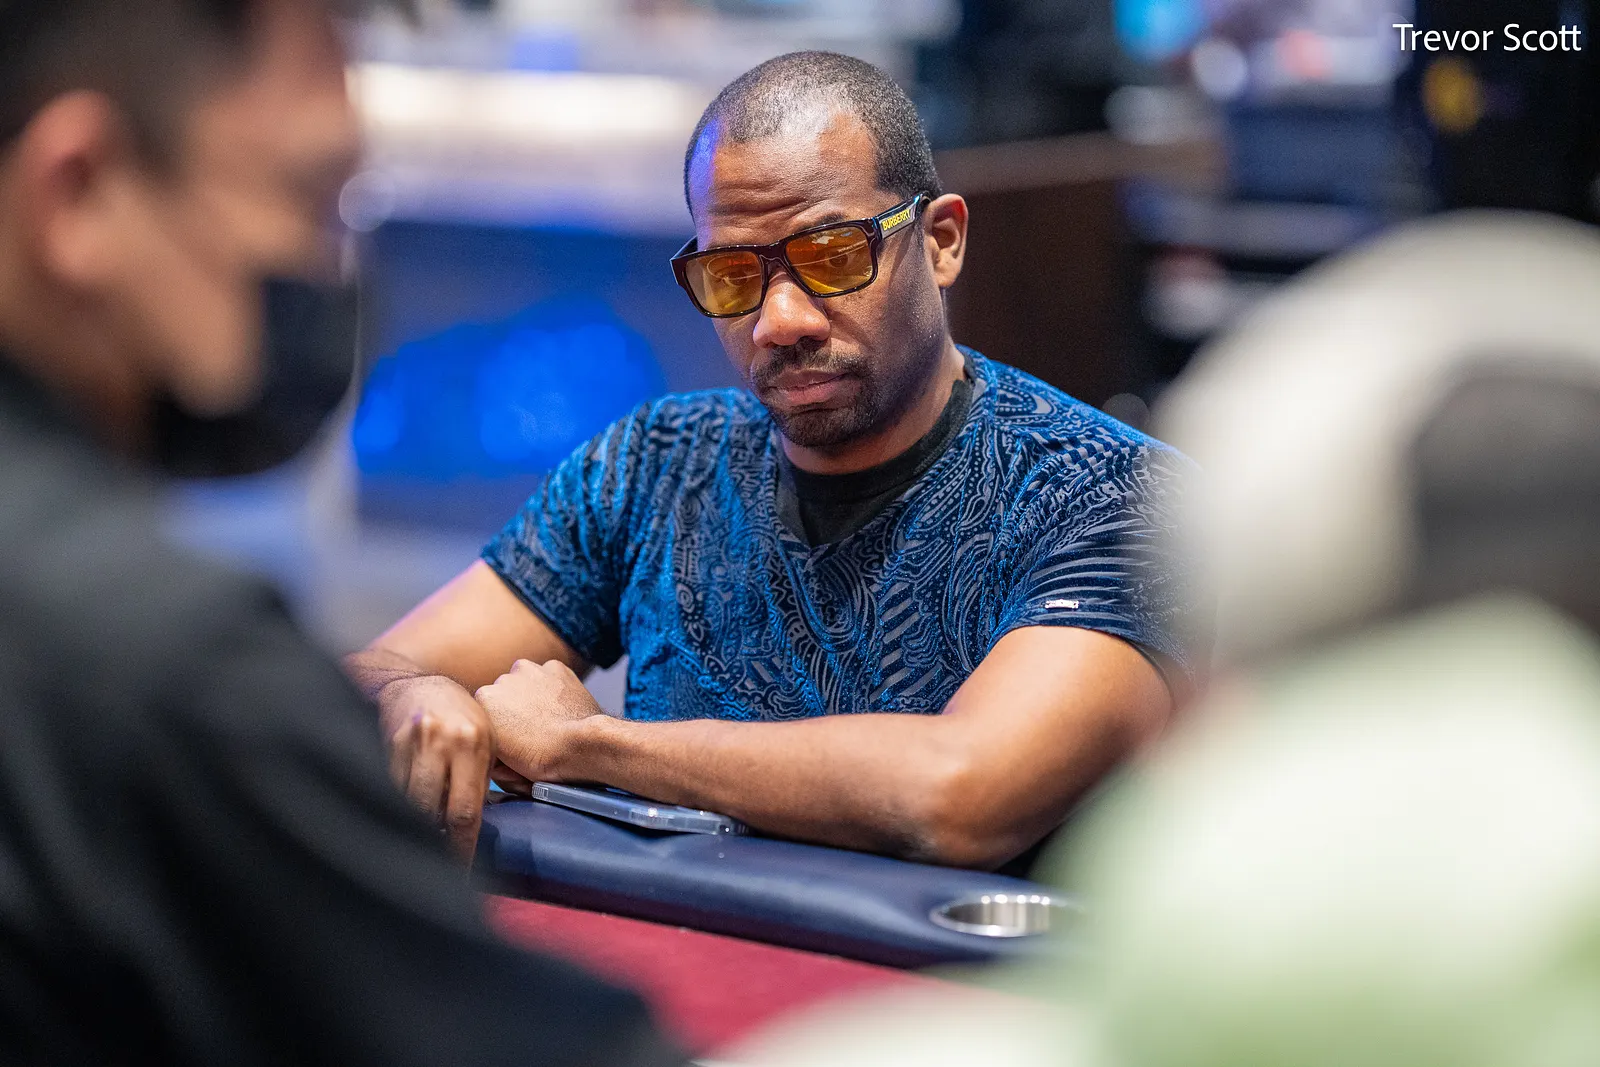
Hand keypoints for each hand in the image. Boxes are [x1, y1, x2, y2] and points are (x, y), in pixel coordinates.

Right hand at [378, 674, 493, 860]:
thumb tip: (473, 831)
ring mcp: (409, 742)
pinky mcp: (385, 744)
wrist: (414, 684)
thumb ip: (481, 781)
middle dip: (434, 843)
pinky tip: (400, 819)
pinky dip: (395, 808)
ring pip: (407, 803)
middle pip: (431, 811)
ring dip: (413, 827)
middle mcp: (441, 741)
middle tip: (438, 866)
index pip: (465, 811)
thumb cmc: (460, 716)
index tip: (460, 874)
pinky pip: (389, 788)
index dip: (461, 849)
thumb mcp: (485, 741)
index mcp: (472, 743)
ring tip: (419, 845)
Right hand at [474, 659, 603, 780]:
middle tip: (531, 729)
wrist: (578, 746)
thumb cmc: (540, 758)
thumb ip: (489, 745)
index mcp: (483, 701)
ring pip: (526, 681)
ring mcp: (530, 670)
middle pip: (505, 694)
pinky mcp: (554, 667)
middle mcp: (502, 679)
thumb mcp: (500, 762)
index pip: (486, 712)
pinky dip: (554, 686)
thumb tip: (494, 747)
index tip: (511, 737)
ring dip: (532, 694)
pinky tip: (561, 706)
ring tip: (548, 718)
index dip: (499, 726)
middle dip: (514, 708)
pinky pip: (550, 675)